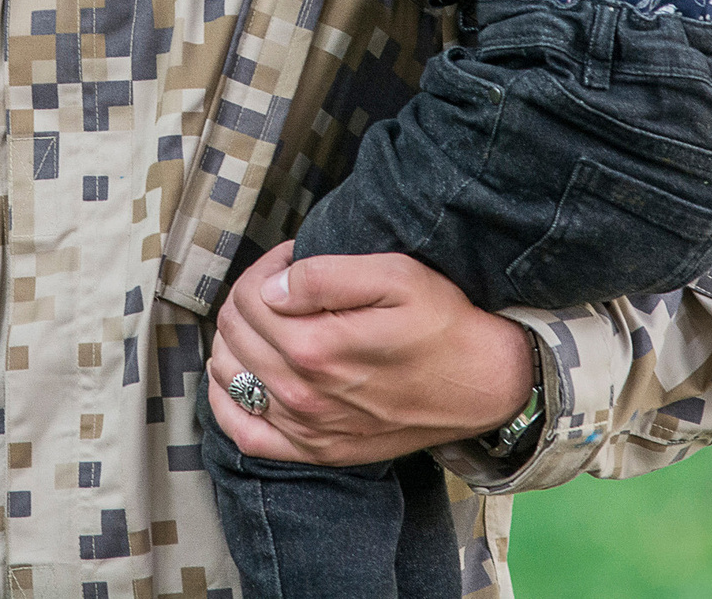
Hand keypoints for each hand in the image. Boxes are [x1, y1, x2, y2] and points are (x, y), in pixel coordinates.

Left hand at [205, 242, 534, 465]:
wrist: (484, 384)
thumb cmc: (442, 323)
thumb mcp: (395, 276)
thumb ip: (325, 277)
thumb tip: (273, 286)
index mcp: (317, 347)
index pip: (250, 297)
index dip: (266, 267)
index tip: (293, 260)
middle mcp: (304, 394)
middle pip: (235, 332)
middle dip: (249, 297)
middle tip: (283, 284)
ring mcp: (307, 428)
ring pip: (229, 374)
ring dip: (235, 339)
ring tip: (268, 320)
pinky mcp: (317, 451)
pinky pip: (244, 434)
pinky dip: (227, 401)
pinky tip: (240, 375)